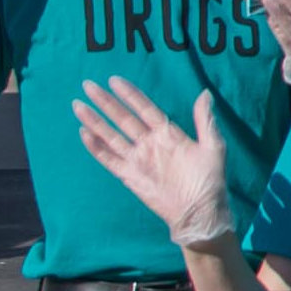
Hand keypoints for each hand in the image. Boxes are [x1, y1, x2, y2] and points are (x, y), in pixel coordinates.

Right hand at [69, 78, 236, 249]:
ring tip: (78, 105)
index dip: (130, 95)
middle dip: (105, 102)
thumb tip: (205, 93)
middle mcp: (149, 143)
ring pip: (111, 135)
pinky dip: (96, 147)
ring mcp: (138, 159)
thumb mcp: (213, 146)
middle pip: (123, 119)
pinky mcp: (130, 175)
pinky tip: (84, 133)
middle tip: (87, 85)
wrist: (200, 211)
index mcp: (168, 133)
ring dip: (94, 121)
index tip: (114, 80)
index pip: (145, 109)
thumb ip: (205, 120)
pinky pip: (109, 159)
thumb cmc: (210, 180)